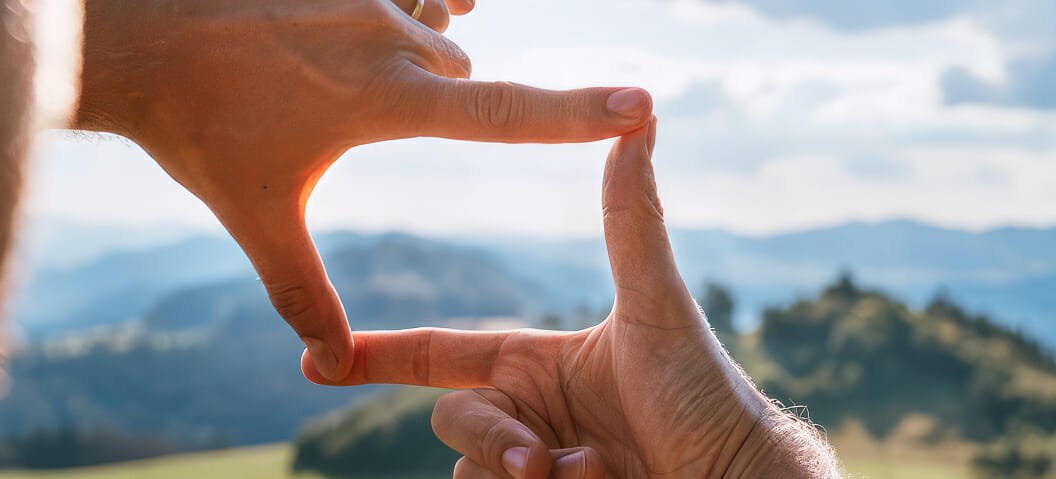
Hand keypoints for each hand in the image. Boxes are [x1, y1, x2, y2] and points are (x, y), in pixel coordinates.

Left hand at [71, 0, 653, 381]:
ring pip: (431, 27)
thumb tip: (330, 360)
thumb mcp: (257, 217)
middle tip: (350, 120)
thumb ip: (302, 290)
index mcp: (389, 101)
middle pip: (462, 75)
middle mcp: (393, 37)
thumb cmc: (196, 129)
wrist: (134, 37)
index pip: (506, 113)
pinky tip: (378, 17)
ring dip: (410, 52)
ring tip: (329, 73)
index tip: (642, 104)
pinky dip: (404, 6)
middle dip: (438, 102)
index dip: (579, 114)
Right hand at [320, 122, 836, 477]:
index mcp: (537, 366)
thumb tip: (637, 126)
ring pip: (471, 474)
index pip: (441, 358)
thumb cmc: (705, 392)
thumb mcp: (659, 308)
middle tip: (539, 458)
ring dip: (522, 474)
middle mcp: (528, 416)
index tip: (319, 362)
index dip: (379, 358)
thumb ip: (631, 222)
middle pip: (454, 423)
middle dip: (491, 439)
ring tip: (593, 469)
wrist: (736, 477)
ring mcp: (535, 466)